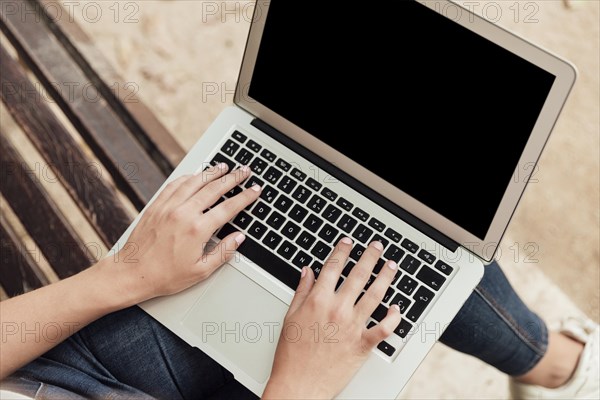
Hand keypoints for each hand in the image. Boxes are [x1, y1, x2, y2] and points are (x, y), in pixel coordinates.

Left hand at [111, 163, 259, 301]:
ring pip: (194, 182)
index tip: (255, 190)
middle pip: (214, 188)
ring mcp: (168, 207)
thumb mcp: (200, 271)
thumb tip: (238, 238)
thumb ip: (223, 252)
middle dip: (233, 178)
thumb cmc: (164, 276)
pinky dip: (188, 177)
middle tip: (244, 171)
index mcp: (197, 230)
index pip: (228, 208)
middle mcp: (183, 213)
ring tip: (224, 166)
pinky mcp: (156, 206)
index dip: (245, 197)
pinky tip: (195, 175)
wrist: (131, 274)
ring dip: (212, 172)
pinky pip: (174, 185)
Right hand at [263, 238, 400, 398]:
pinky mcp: (363, 344)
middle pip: (358, 275)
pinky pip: (384, 328)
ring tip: (391, 266)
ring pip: (375, 295)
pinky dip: (394, 318)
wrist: (299, 385)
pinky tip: (397, 308)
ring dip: (385, 277)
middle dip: (369, 257)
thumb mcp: (290, 317)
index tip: (348, 242)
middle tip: (376, 247)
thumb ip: (302, 291)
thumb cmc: (292, 355)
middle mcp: (338, 310)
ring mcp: (352, 326)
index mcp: (318, 301)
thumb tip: (307, 272)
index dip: (342, 251)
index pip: (333, 267)